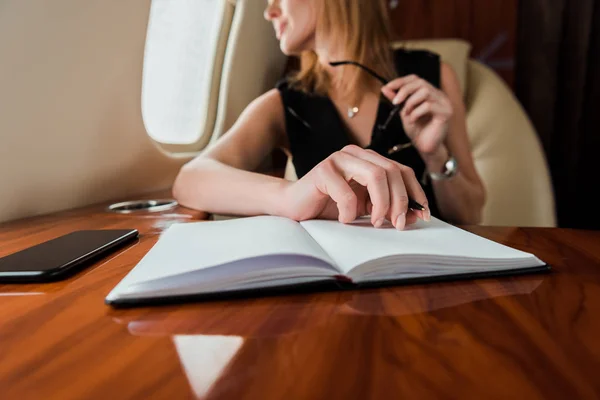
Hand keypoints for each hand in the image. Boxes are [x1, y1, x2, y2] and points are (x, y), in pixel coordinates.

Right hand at [279, 145, 429, 229]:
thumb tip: (414, 215)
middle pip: (392, 172)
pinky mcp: (323, 171)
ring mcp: (338, 159)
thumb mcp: (365, 209)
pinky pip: (347, 193)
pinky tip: (344, 219)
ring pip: (376, 176)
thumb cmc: (328, 207)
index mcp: (368, 160)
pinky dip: (350, 211)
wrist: (293, 207)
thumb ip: (387, 208)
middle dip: (400, 201)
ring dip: (381, 204)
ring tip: (374, 223)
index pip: (402, 170)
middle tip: (397, 224)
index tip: (422, 215)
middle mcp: (356, 154)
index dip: (415, 192)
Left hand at [381, 75, 452, 155]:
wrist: (425, 147)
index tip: (387, 87)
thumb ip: (397, 100)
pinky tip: (413, 121)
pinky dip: (416, 113)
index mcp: (430, 93)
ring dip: (411, 103)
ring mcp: (444, 103)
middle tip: (395, 102)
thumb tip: (385, 88)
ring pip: (425, 92)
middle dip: (404, 90)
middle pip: (421, 83)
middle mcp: (439, 95)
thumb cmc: (417, 130)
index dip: (401, 81)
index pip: (416, 79)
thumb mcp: (404, 112)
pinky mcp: (446, 113)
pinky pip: (429, 106)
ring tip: (407, 115)